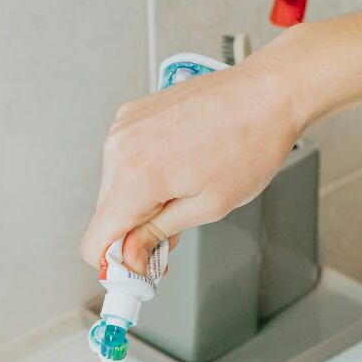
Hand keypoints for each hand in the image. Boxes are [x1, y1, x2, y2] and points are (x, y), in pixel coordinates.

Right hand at [80, 33, 302, 272]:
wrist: (266, 92)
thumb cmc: (250, 143)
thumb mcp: (208, 206)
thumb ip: (158, 235)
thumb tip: (131, 260)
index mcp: (136, 176)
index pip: (95, 242)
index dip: (116, 265)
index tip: (139, 269)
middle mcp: (120, 148)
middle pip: (106, 216)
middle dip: (134, 232)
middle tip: (174, 234)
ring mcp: (124, 127)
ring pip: (115, 188)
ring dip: (141, 202)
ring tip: (184, 192)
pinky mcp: (133, 115)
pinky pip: (124, 160)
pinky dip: (144, 174)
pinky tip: (179, 168)